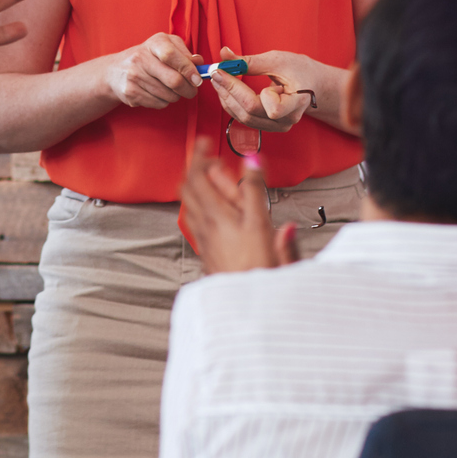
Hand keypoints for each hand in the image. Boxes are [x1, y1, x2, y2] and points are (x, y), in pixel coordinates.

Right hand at [99, 33, 204, 108]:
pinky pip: (159, 104)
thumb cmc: (149, 57)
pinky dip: (164, 101)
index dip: (188, 69)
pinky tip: (158, 93)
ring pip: (169, 95)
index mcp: (154, 43)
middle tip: (192, 90)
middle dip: (189, 89)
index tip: (197, 79)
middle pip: (174, 81)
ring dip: (177, 96)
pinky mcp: (131, 93)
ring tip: (171, 89)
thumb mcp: (166, 47)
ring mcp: (134, 76)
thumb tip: (200, 64)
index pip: (171, 55)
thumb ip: (185, 54)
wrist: (115, 71)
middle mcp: (140, 58)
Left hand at [181, 150, 292, 274]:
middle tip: (207, 154)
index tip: (208, 143)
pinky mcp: (205, 251)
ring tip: (211, 175)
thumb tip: (255, 164)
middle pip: (189, 186)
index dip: (204, 155)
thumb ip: (260, 196)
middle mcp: (208, 225)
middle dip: (196, 165)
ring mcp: (204, 238)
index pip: (204, 176)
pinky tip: (211, 205)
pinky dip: (199, 202)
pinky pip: (193, 218)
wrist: (245, 314)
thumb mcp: (268, 233)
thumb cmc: (260, 275)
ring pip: (187, 202)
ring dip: (195, 183)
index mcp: (222, 217)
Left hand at [210, 47, 309, 132]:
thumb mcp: (277, 60)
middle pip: (251, 112)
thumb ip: (249, 60)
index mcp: (297, 102)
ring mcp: (278, 125)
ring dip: (227, 98)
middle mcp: (288, 119)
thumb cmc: (299, 70)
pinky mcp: (269, 125)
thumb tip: (224, 53)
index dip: (246, 92)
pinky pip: (245, 118)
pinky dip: (232, 104)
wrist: (313, 84)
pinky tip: (225, 90)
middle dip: (229, 91)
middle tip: (215, 73)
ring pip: (244, 118)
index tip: (228, 71)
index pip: (271, 109)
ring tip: (217, 79)